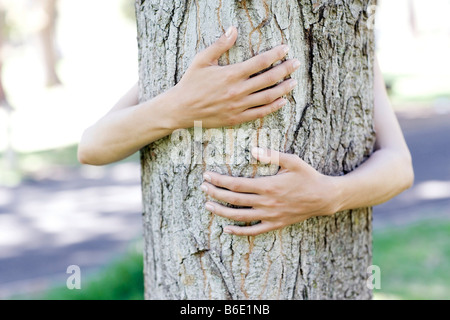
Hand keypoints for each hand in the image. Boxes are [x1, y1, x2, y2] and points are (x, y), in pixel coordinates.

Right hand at [167, 26, 299, 128]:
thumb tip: (233, 29)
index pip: (260, 62)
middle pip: (268, 79)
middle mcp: (238, 90)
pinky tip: (282, 101)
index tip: (286, 48)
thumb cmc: (191, 83)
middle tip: (296, 63)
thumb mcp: (202, 60)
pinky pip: (260, 113)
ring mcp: (239, 106)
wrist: (181, 109)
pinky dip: (273, 107)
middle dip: (285, 69)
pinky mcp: (237, 118)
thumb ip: (220, 44)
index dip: (276, 54)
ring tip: (294, 82)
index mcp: (231, 74)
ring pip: (268, 97)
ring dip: (283, 88)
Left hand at [200, 147, 339, 235]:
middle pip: (234, 200)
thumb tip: (252, 150)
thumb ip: (272, 155)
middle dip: (215, 193)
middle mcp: (266, 202)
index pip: (236, 184)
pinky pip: (254, 231)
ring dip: (221, 211)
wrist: (324, 197)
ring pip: (240, 216)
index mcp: (268, 186)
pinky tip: (226, 229)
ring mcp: (270, 215)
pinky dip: (239, 232)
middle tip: (202, 188)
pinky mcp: (275, 224)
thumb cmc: (307, 176)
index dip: (219, 181)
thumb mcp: (293, 161)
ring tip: (208, 205)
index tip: (207, 176)